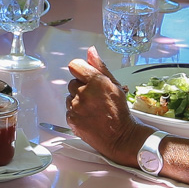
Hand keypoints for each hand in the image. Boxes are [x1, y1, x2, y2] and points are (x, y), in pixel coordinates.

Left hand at [65, 47, 146, 165]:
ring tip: (92, 108)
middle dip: (81, 87)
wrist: (120, 137)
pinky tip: (88, 116)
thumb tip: (90, 51)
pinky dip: (76, 112)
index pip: (74, 65)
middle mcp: (83, 93)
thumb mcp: (114, 85)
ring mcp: (76, 107)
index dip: (80, 70)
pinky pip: (68, 110)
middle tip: (94, 97)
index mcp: (95, 81)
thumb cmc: (119, 111)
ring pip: (69, 97)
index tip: (86, 77)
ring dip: (77, 100)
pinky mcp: (71, 119)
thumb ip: (100, 66)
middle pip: (72, 82)